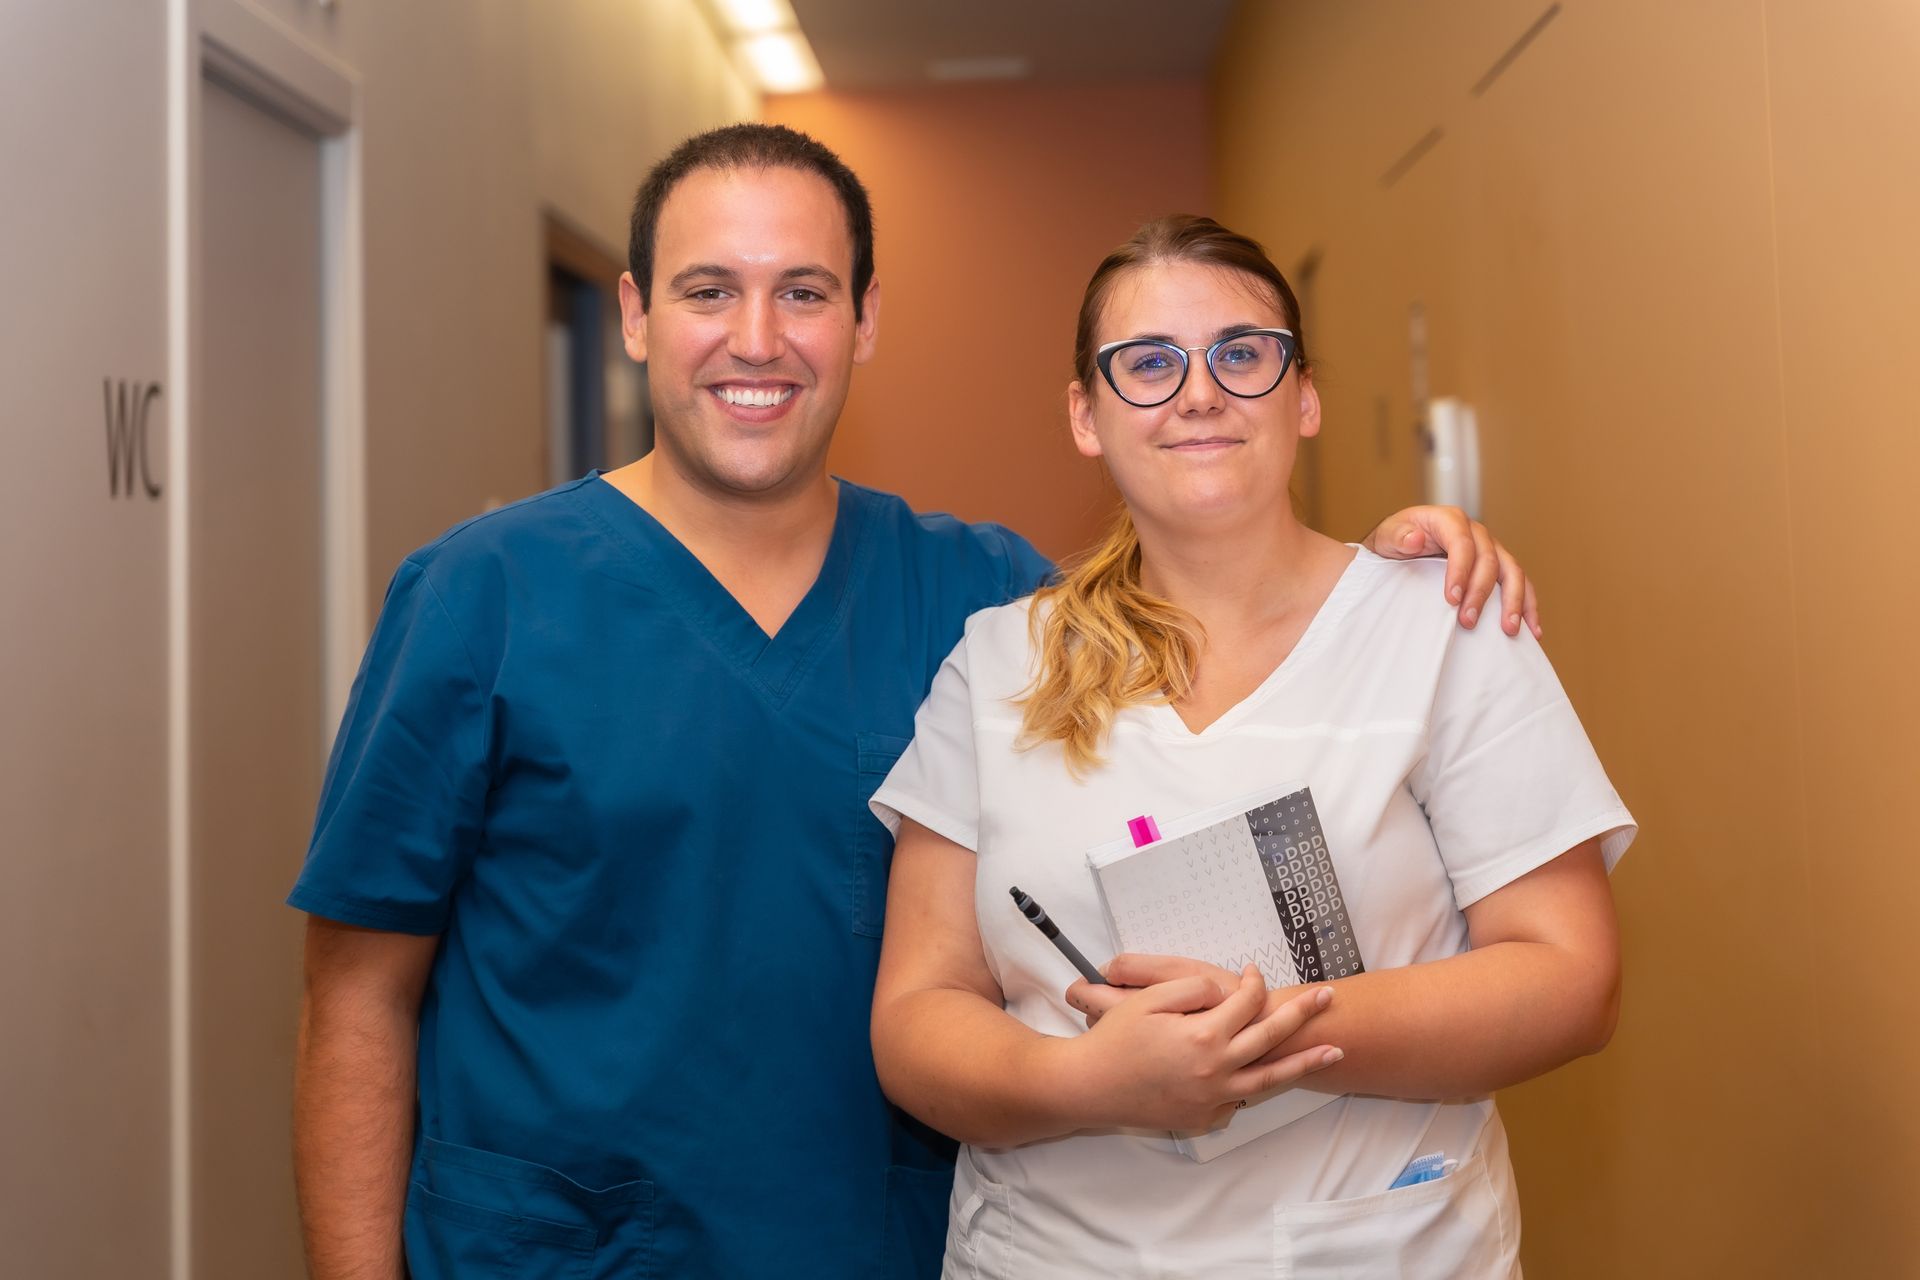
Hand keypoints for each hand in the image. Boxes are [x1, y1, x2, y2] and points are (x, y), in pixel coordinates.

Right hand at [1063, 965, 1340, 1131]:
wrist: (1088, 1088)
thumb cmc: (1113, 1040)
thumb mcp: (1149, 1000)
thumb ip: (1192, 989)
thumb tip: (1223, 989)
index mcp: (1203, 1035)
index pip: (1245, 1003)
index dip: (1253, 983)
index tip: (1253, 972)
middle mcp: (1216, 1070)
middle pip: (1270, 1036)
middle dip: (1303, 1013)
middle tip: (1329, 997)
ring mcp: (1212, 1099)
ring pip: (1269, 1079)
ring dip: (1305, 1063)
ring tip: (1335, 1051)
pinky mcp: (1203, 1118)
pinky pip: (1238, 1102)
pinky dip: (1254, 1088)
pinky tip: (1264, 1079)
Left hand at [1362, 506, 1540, 637]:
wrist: (1402, 546)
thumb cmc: (1396, 540)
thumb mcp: (1388, 535)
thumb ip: (1398, 536)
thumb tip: (1414, 538)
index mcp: (1450, 520)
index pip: (1462, 543)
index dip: (1460, 570)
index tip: (1451, 598)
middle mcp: (1476, 533)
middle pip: (1489, 560)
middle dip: (1480, 593)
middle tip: (1467, 621)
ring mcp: (1490, 549)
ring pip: (1512, 572)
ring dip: (1514, 601)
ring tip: (1509, 629)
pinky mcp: (1498, 567)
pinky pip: (1519, 583)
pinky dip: (1527, 605)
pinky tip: (1531, 629)